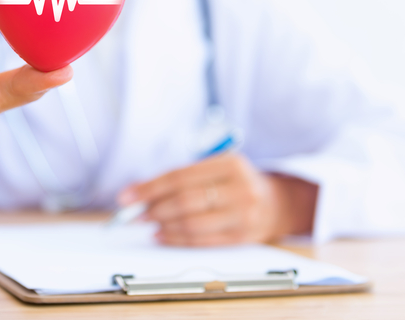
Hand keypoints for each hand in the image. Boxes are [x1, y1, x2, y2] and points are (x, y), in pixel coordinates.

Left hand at [117, 154, 317, 245]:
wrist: (277, 203)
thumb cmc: (236, 182)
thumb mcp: (217, 167)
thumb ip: (183, 177)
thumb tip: (139, 192)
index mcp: (230, 163)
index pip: (180, 176)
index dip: (149, 187)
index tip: (127, 196)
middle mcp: (240, 187)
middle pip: (185, 200)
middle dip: (153, 208)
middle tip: (133, 213)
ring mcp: (243, 214)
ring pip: (192, 222)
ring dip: (163, 225)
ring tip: (147, 223)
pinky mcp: (243, 236)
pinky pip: (202, 240)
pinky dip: (177, 239)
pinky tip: (162, 235)